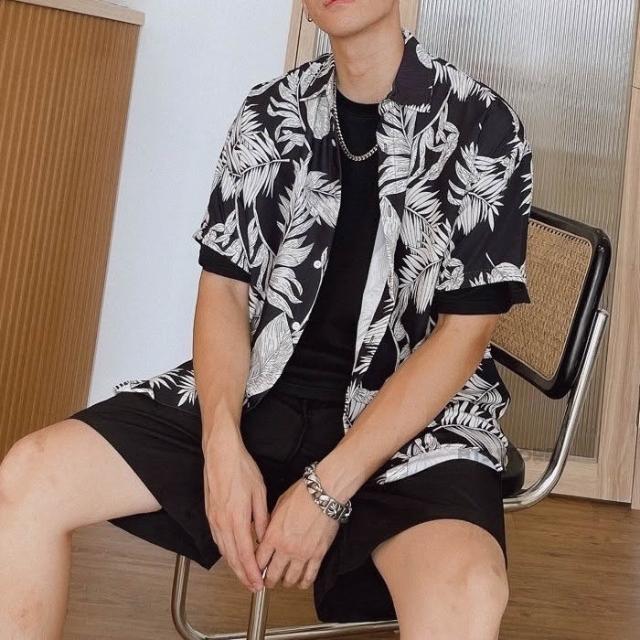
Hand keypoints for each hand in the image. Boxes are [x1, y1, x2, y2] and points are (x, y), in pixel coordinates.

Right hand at [203, 431, 268, 591]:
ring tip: (244, 574)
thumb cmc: (241, 468)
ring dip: (233, 565)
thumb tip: (265, 537)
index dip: (251, 572)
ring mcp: (213, 518)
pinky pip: (217, 539)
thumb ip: (262, 518)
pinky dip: (226, 551)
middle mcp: (222, 522)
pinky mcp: (209, 513)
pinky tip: (232, 553)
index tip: (258, 584)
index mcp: (237, 518)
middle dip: (242, 575)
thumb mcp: (260, 492)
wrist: (221, 453)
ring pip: (223, 550)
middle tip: (252, 587)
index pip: (245, 554)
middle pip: (232, 557)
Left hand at [255, 477, 339, 589]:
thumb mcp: (278, 506)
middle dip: (268, 580)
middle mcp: (286, 548)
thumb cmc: (302, 494)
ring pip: (290, 579)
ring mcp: (302, 553)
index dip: (255, 568)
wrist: (323, 494)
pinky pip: (310, 576)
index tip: (256, 570)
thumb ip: (271, 523)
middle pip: (272, 574)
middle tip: (268, 581)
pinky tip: (302, 583)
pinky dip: (304, 583)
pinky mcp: (318, 554)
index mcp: (273, 535)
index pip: (258, 560)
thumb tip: (267, 532)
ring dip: (286, 583)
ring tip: (285, 581)